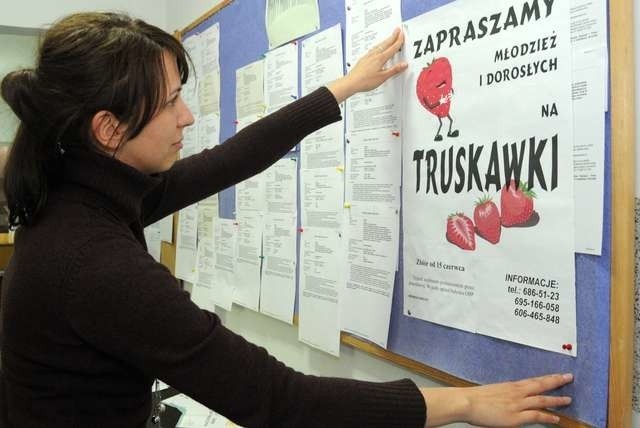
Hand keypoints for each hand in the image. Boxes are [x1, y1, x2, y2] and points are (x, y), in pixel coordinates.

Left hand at [327, 28, 407, 102]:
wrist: (351, 82)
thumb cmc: (365, 81)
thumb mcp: (383, 77)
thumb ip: (394, 70)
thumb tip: (404, 65)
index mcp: (380, 59)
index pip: (392, 48)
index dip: (399, 41)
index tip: (402, 35)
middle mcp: (374, 55)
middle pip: (386, 43)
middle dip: (393, 36)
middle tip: (397, 29)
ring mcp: (368, 56)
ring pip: (379, 45)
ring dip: (386, 40)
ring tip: (389, 36)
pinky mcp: (364, 59)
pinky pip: (373, 49)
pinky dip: (378, 45)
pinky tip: (377, 47)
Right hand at [420, 373, 572, 426]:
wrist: (467, 402)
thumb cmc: (476, 398)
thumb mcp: (493, 392)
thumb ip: (506, 394)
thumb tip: (511, 399)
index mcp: (511, 386)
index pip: (534, 380)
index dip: (548, 377)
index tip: (558, 375)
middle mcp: (517, 392)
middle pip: (541, 385)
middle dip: (556, 381)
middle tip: (569, 377)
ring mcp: (517, 404)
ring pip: (542, 400)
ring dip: (557, 400)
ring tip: (568, 400)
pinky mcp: (515, 417)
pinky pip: (536, 416)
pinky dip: (547, 417)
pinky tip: (556, 418)